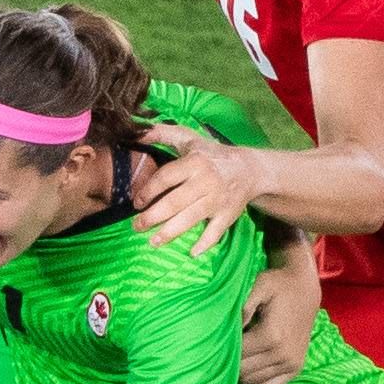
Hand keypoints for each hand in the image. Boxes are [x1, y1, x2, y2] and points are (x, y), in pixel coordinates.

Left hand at [129, 122, 265, 249]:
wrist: (249, 169)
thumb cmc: (211, 154)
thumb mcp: (188, 138)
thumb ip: (161, 134)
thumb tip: (135, 130)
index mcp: (194, 162)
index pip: (166, 178)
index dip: (148, 191)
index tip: (136, 202)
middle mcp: (205, 181)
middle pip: (175, 202)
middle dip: (152, 217)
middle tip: (136, 226)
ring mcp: (217, 200)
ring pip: (190, 219)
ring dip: (170, 233)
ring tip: (152, 242)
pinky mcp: (228, 215)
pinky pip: (215, 232)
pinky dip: (204, 244)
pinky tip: (191, 253)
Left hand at [237, 258, 320, 383]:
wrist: (305, 289)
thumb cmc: (279, 285)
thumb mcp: (260, 285)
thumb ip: (244, 305)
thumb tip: (231, 327)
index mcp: (271, 335)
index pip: (237, 355)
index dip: (225, 349)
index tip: (223, 338)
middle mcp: (283, 354)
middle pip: (243, 371)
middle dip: (232, 361)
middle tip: (229, 347)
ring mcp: (291, 364)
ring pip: (253, 382)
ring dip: (243, 371)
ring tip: (242, 354)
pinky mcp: (296, 369)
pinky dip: (256, 383)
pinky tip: (252, 367)